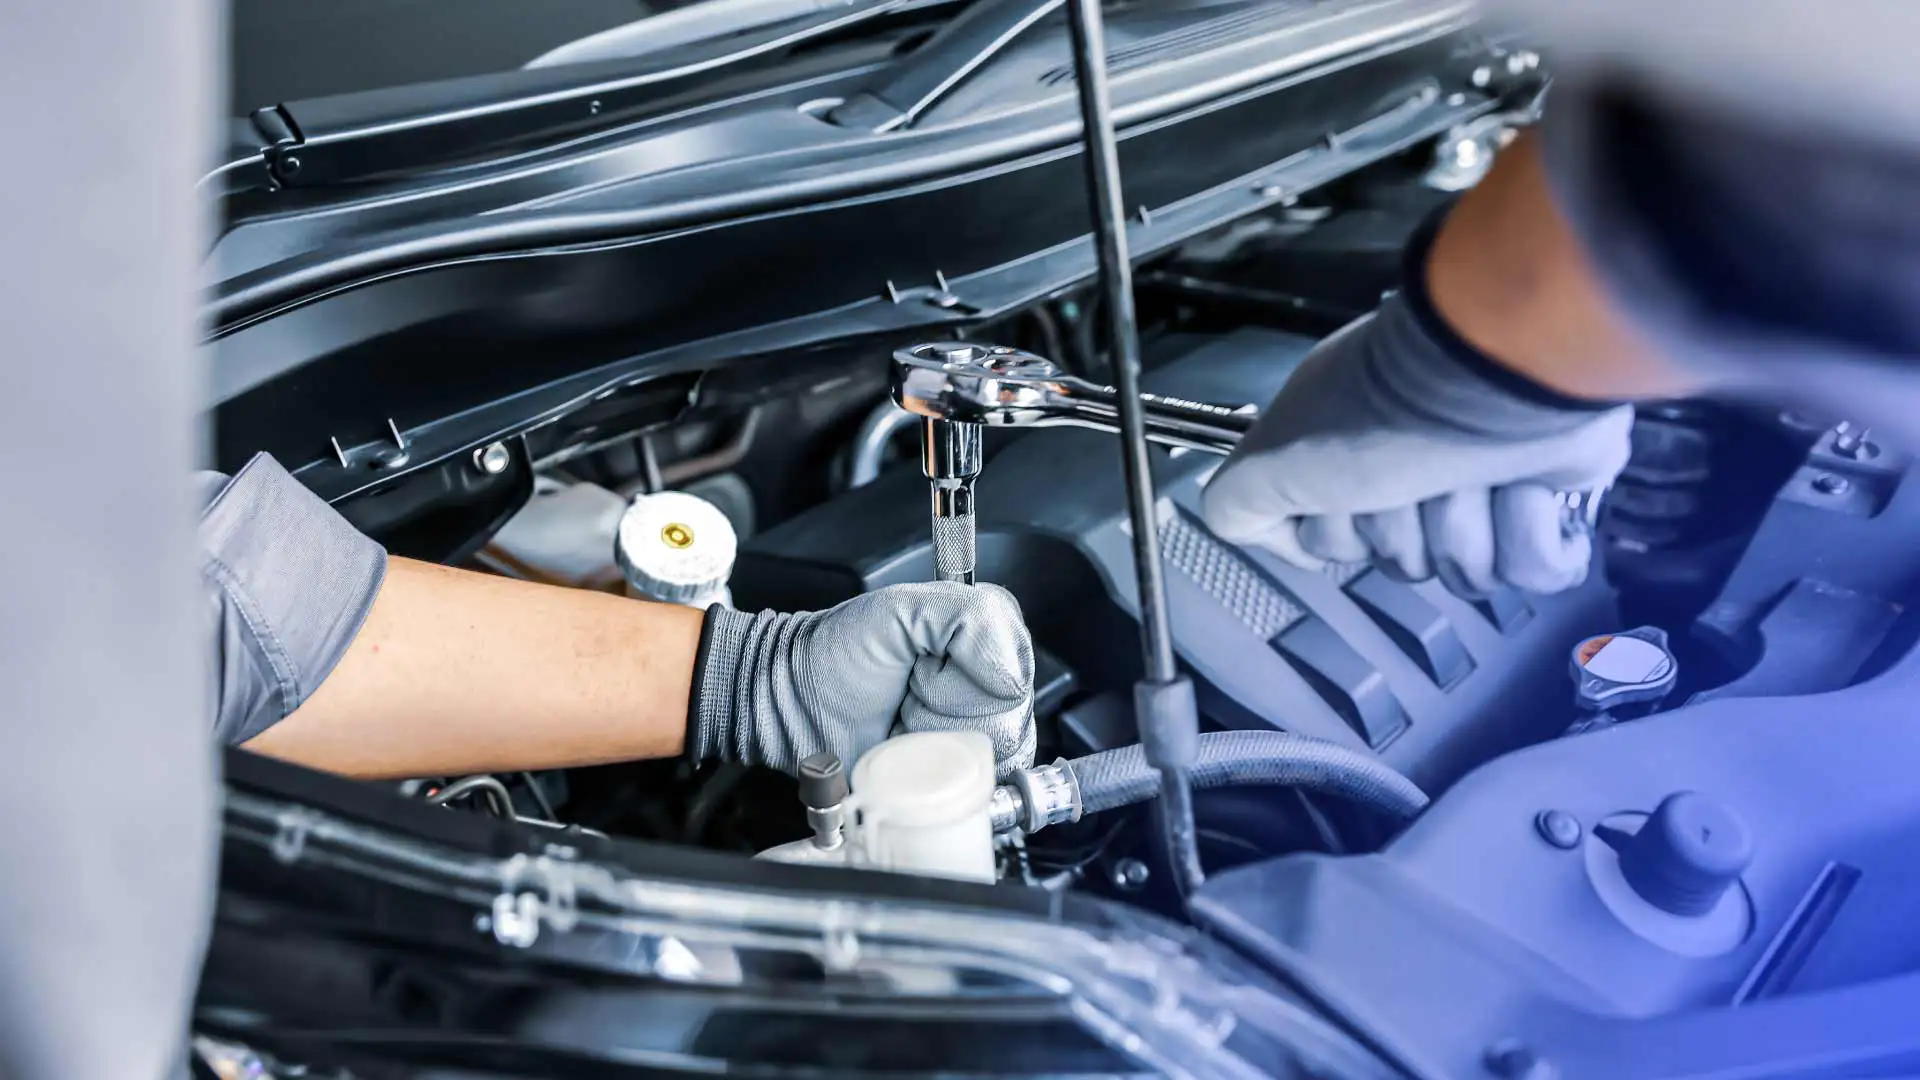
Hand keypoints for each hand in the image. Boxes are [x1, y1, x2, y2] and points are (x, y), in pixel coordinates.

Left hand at [687, 582, 1035, 778]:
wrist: (786, 703)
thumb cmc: (834, 656)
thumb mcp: (900, 611)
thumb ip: (969, 619)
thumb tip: (1011, 679)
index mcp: (985, 641)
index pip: (1016, 675)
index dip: (968, 679)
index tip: (923, 669)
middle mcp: (988, 690)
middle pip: (1009, 722)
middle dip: (948, 713)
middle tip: (907, 695)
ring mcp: (973, 739)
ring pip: (993, 759)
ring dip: (939, 747)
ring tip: (904, 725)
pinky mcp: (954, 781)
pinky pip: (979, 792)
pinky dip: (939, 780)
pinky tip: (909, 757)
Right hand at [1201, 293, 1633, 597]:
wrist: (1500, 371)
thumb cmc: (1386, 413)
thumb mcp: (1269, 462)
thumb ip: (1237, 505)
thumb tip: (1282, 542)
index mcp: (1346, 455)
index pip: (1329, 546)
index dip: (1336, 534)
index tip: (1343, 490)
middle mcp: (1409, 468)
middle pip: (1400, 563)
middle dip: (1408, 530)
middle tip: (1411, 473)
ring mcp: (1479, 485)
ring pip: (1468, 571)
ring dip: (1470, 527)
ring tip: (1473, 470)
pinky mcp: (1546, 501)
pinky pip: (1535, 568)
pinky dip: (1530, 533)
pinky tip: (1522, 488)